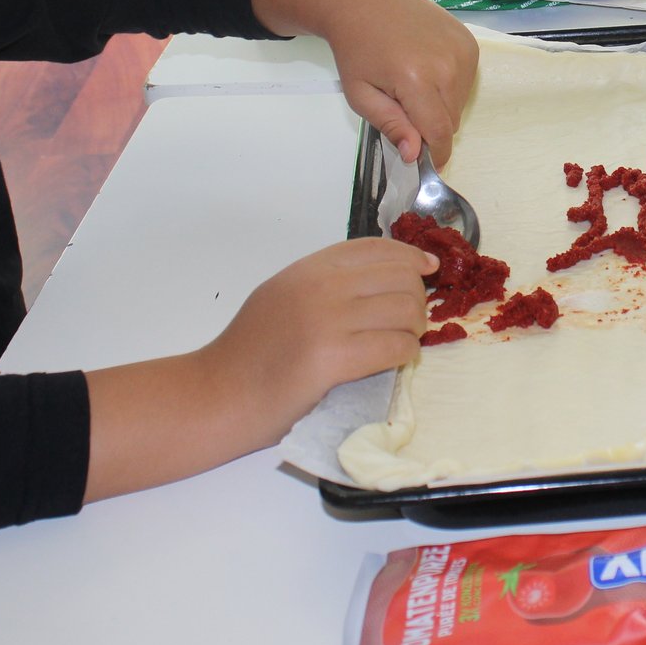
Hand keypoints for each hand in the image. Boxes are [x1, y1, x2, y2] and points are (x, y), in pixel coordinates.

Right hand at [202, 239, 433, 445]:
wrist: (217, 396)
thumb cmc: (249, 355)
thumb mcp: (282, 297)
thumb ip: (325, 285)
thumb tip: (381, 282)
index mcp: (307, 269)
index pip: (374, 248)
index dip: (409, 255)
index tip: (428, 267)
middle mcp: (318, 287)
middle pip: (398, 277)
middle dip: (417, 299)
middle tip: (412, 322)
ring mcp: (326, 320)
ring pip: (404, 310)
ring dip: (415, 328)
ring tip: (405, 342)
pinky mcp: (332, 358)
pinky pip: (394, 346)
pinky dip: (405, 354)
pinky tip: (396, 361)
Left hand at [252, 0, 478, 164]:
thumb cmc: (356, 48)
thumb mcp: (360, 94)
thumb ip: (390, 124)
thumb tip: (415, 154)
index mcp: (417, 79)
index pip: (439, 131)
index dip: (437, 154)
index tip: (430, 164)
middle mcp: (448, 65)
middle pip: (452, 120)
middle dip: (432, 126)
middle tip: (404, 109)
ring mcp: (463, 50)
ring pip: (461, 102)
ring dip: (442, 106)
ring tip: (414, 85)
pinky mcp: (470, 41)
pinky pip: (468, 81)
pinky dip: (451, 85)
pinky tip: (427, 69)